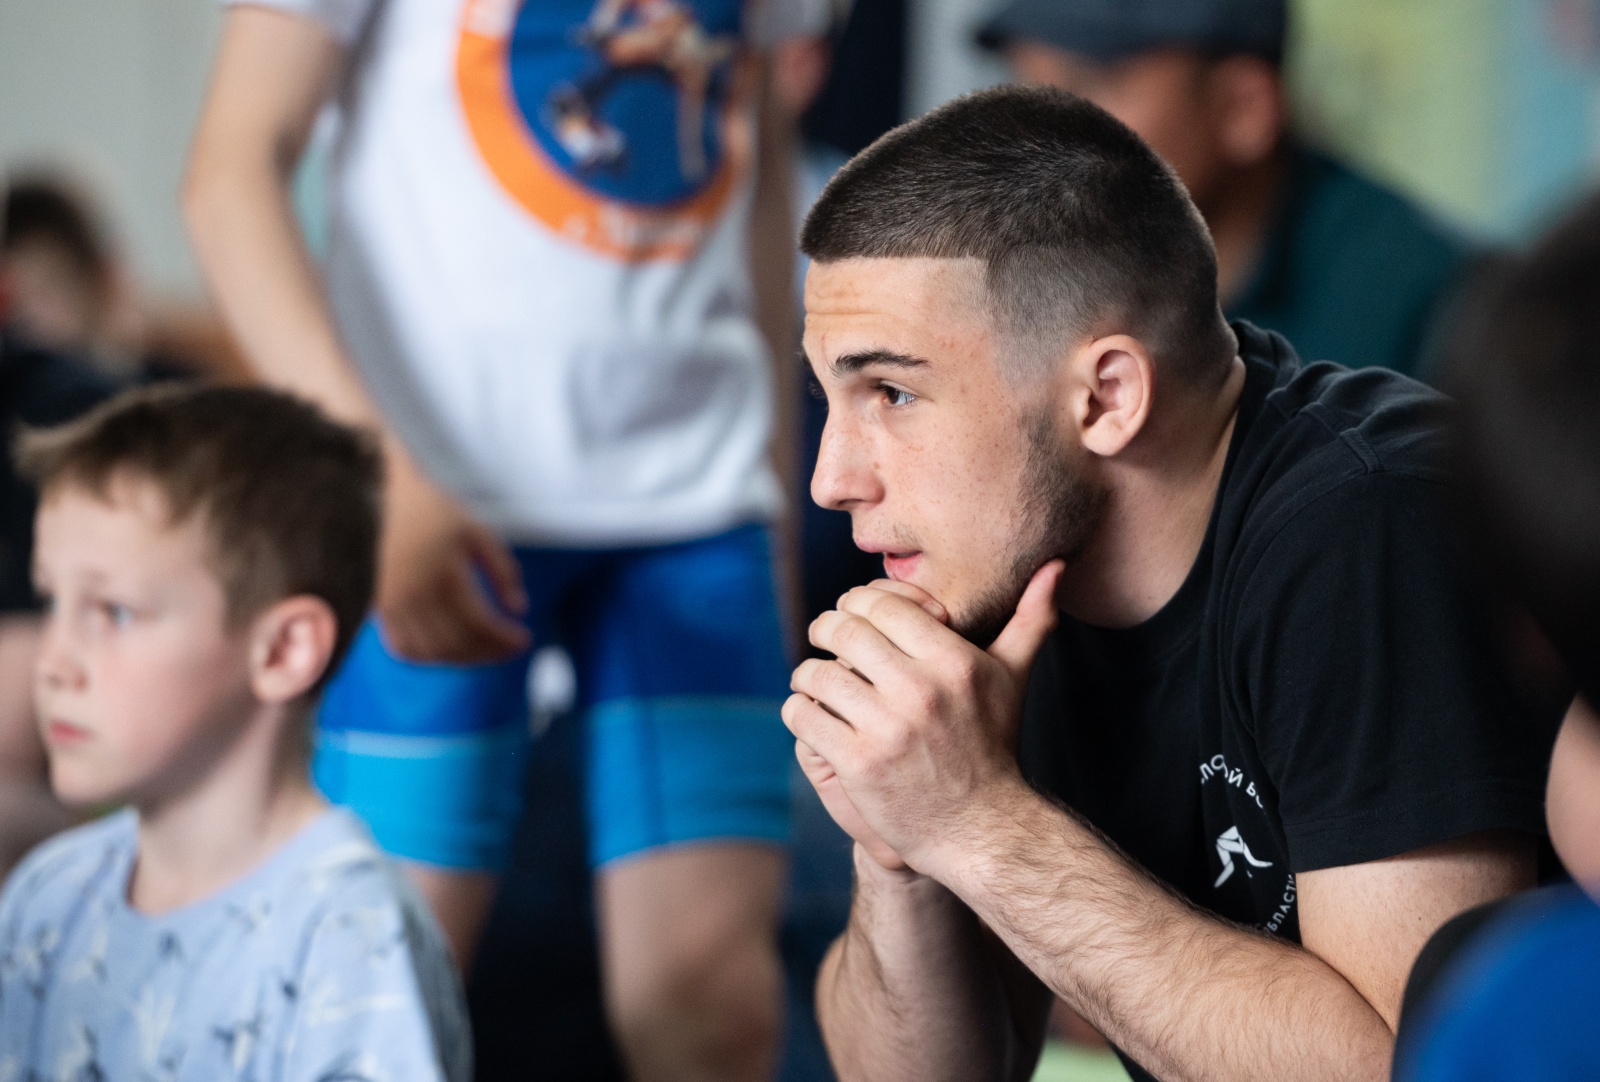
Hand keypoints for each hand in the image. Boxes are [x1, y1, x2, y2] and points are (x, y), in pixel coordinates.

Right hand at [377, 462, 529, 664]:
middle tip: (509, 649)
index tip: (524, 640)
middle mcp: (415, 594)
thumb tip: (519, 608)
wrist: (376, 495)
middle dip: (490, 653)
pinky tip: (450, 649)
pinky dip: (430, 657)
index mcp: (443, 572)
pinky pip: (404, 648)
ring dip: (463, 660)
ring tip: (485, 650)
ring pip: (431, 652)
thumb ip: (501, 568)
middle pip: (457, 644)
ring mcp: (392, 605)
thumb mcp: (475, 530)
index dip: (505, 639)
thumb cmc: (430, 510)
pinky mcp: (377, 609)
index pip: (479, 624)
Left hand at [782, 562, 1062, 876]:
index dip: (857, 602)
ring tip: (814, 679)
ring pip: (817, 672)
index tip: (851, 613)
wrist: (981, 829)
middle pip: (844, 631)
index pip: (883, 604)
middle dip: (825, 629)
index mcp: (953, 661)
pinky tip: (813, 714)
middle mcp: (920, 690)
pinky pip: (805, 716)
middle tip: (824, 636)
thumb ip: (1031, 618)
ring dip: (808, 672)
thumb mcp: (1013, 678)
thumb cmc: (993, 745)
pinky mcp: (858, 764)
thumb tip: (1055, 563)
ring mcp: (887, 729)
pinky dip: (800, 710)